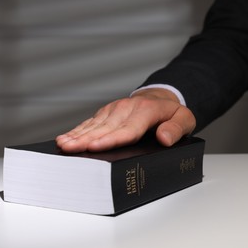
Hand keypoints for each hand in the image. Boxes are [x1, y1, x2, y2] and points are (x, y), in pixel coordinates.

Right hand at [56, 88, 195, 152]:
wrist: (160, 98)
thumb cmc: (171, 114)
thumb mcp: (185, 119)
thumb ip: (176, 129)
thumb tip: (164, 138)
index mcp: (147, 111)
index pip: (127, 129)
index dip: (110, 139)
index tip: (95, 147)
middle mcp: (127, 109)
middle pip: (105, 128)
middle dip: (85, 139)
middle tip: (69, 149)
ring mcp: (114, 110)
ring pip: (94, 125)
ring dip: (77, 135)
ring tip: (63, 145)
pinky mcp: (106, 113)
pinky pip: (90, 122)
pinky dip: (77, 131)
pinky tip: (65, 138)